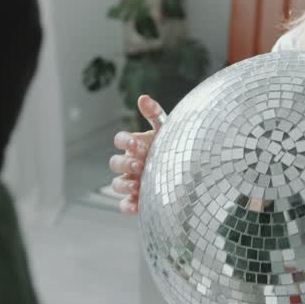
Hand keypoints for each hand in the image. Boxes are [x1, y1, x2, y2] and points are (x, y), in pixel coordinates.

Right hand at [107, 95, 166, 213]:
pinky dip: (127, 206)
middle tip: (140, 165)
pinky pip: (124, 205)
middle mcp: (129, 163)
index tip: (138, 144)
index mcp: (134, 145)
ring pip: (116, 184)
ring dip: (124, 184)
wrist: (189, 170)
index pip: (120, 140)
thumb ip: (154, 114)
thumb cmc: (174, 146)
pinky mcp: (136, 200)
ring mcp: (131, 181)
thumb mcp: (167, 129)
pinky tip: (137, 206)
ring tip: (138, 185)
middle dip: (125, 163)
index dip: (125, 141)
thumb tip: (142, 97)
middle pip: (114, 163)